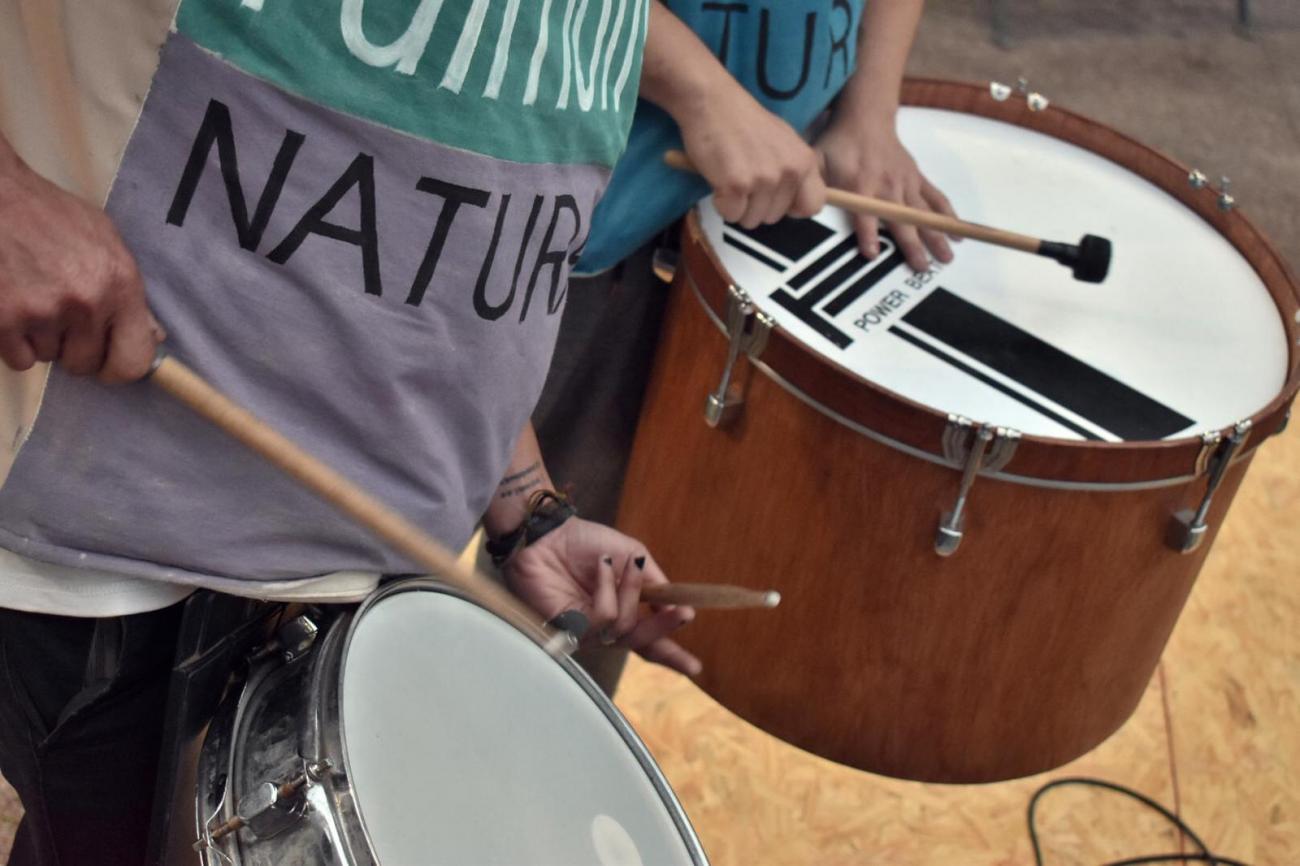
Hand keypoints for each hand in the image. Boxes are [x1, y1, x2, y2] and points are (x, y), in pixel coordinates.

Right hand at [0, 147, 161, 381]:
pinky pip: (19, 359)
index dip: (120, 368)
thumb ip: (129, 292)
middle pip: (86, 364)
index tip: (108, 361)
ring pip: (49, 358)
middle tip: (64, 321)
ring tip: (35, 299)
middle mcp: (86, 304)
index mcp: (120, 286)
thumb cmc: (53, 216)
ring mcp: (43, 313)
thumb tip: (154, 335)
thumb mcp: (106, 242)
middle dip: (75, 349)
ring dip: (42, 339)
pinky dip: (15, 343)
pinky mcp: (5, 319)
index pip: (134, 362)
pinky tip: (15, 310)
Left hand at [503, 518, 701, 676]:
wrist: (550, 532)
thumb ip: (654, 582)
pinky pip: (602, 617)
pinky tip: (601, 569)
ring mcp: (587, 630)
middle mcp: (605, 627)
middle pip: (641, 642)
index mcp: (623, 610)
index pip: (649, 641)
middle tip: (684, 614)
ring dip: (630, 592)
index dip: (672, 655)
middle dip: (664, 627)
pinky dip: (607, 589)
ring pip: (624, 627)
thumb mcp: (632, 555)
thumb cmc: (586, 543)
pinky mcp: (568, 627)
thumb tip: (676, 608)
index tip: (695, 668)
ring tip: (619, 564)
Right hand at [674, 77, 826, 228]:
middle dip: (756, 205)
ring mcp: (764, 179)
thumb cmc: (743, 121)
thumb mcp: (783, 141)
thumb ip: (793, 170)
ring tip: (731, 176)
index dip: (792, 208)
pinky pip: (731, 215)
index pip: (813, 205)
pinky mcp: (737, 185)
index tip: (777, 199)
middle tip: (743, 178)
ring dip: (737, 205)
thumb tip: (795, 204)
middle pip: (774, 217)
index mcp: (805, 161)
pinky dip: (721, 203)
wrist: (712, 102)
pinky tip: (719, 179)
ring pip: (752, 220)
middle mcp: (789, 172)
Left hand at [814, 111, 956, 271]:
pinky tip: (958, 232)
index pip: (865, 215)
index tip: (872, 254)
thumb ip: (810, 186)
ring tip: (946, 258)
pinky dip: (947, 214)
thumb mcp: (818, 160)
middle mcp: (887, 186)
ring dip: (936, 235)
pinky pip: (935, 197)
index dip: (868, 234)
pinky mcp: (917, 177)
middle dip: (911, 244)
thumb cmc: (839, 143)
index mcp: (861, 184)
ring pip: (923, 213)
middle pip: (901, 219)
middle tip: (920, 267)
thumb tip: (794, 208)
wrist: (866, 116)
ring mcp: (905, 182)